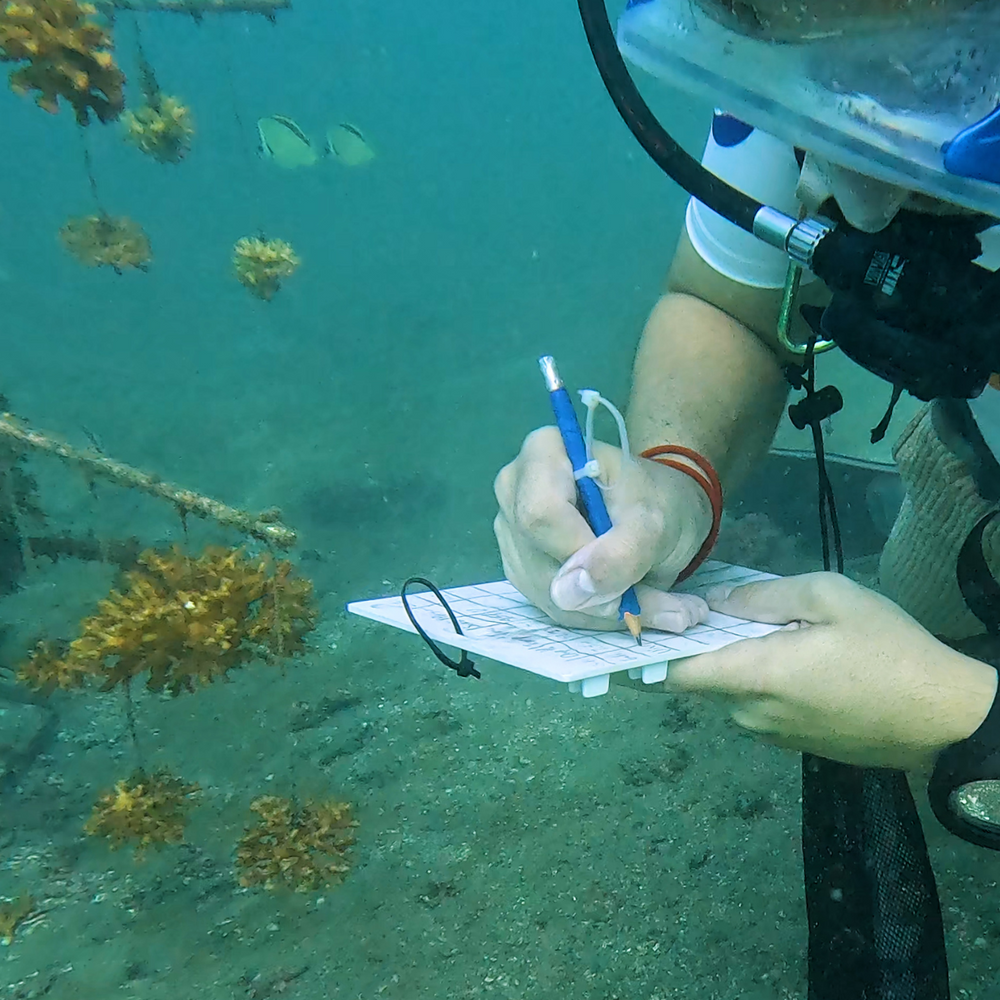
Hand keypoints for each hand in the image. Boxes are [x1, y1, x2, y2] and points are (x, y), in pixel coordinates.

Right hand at [493, 426, 712, 632]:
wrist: (661, 514)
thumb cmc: (660, 500)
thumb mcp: (656, 522)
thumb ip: (621, 552)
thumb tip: (570, 592)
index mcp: (543, 454)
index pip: (540, 514)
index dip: (578, 552)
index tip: (626, 567)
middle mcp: (514, 490)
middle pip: (539, 559)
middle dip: (599, 592)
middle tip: (656, 600)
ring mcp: (513, 532)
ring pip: (545, 593)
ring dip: (604, 610)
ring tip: (655, 604)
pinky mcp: (522, 568)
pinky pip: (551, 607)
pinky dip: (596, 616)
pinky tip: (628, 603)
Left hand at [656, 573, 997, 769]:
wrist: (946, 718)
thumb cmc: (889, 650)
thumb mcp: (831, 597)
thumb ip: (763, 597)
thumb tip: (715, 601)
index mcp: (754, 676)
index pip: (673, 674)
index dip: (649, 652)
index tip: (642, 627)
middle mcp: (751, 714)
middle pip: (701, 678)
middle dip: (703, 646)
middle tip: (717, 610)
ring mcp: (772, 735)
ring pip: (731, 692)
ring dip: (737, 664)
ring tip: (769, 630)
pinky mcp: (793, 745)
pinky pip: (758, 707)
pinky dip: (760, 682)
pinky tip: (793, 659)